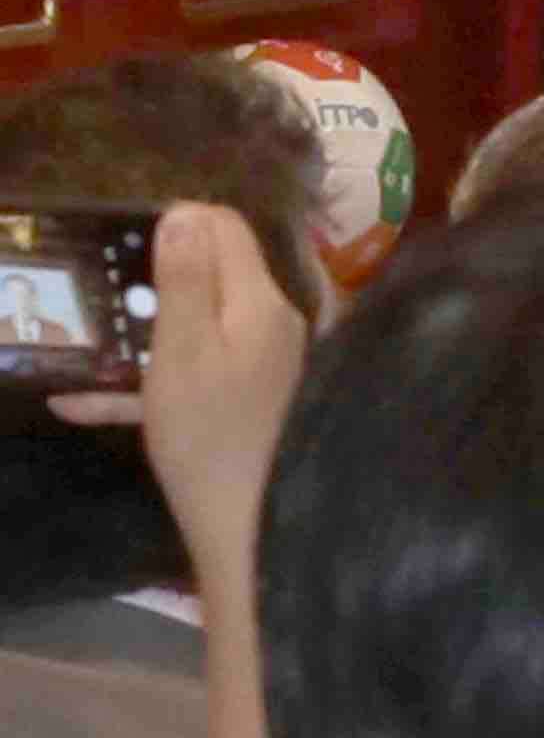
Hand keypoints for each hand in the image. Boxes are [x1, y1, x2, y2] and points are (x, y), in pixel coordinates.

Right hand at [67, 206, 306, 592]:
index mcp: (261, 300)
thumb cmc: (209, 435)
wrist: (248, 525)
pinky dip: (140, 384)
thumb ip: (186, 282)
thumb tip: (183, 212)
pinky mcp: (242, 400)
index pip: (226, 229)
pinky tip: (78, 403)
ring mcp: (260, 362)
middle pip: (212, 274)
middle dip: (152, 278)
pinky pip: (189, 375)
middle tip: (95, 288)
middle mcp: (271, 321)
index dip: (177, 225)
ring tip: (80, 337)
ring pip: (193, 327)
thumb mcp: (184, 353)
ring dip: (137, 333)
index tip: (121, 239)